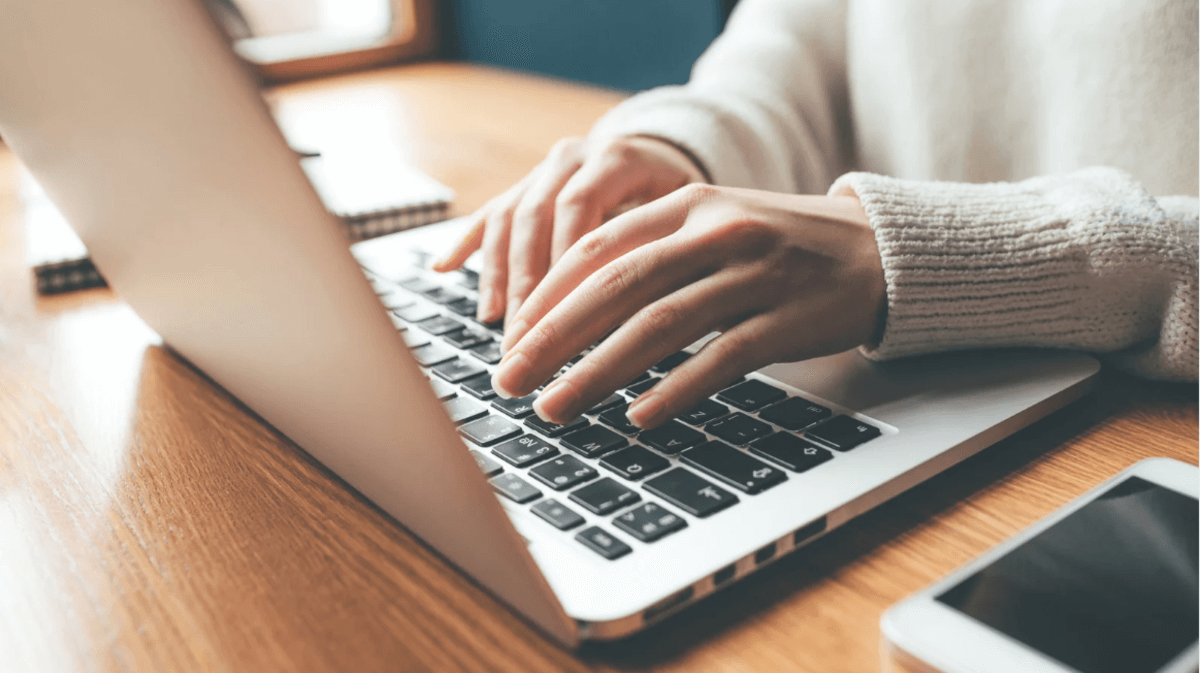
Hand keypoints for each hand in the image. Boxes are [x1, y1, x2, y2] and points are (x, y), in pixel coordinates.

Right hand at [432, 135, 706, 322]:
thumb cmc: (684, 200)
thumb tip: (651, 310)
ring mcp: (544, 169)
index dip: (564, 262)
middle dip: (526, 282)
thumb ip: (666, 245)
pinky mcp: (525, 185)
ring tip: (495, 322)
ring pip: (509, 217)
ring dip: (498, 274)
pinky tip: (442, 269)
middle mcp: (574, 156)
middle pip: (537, 216)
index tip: (559, 315)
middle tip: (523, 337)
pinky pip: (490, 212)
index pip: (580, 208)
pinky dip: (466, 243)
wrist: (665, 153)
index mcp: (617, 158)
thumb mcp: (687, 214)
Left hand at [490, 184, 885, 428]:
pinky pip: (721, 358)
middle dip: (553, 338)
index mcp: (688, 204)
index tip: (510, 338)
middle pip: (617, 285)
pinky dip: (675, 389)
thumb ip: (651, 252)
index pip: (598, 248)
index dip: (546, 295)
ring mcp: (755, 274)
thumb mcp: (714, 227)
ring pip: (660, 324)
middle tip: (510, 379)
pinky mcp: (788, 319)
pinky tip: (638, 417)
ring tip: (555, 407)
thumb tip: (569, 309)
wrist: (877, 251)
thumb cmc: (780, 246)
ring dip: (598, 372)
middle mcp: (717, 231)